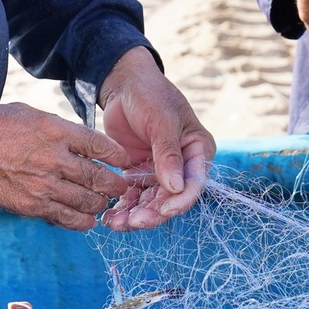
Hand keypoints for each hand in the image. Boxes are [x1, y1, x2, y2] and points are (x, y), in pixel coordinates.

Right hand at [0, 103, 130, 230]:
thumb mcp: (28, 113)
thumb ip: (56, 127)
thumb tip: (77, 139)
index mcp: (56, 131)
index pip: (100, 146)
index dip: (118, 156)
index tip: (124, 161)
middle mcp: (55, 159)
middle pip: (99, 177)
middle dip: (116, 185)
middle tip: (122, 187)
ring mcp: (45, 185)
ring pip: (87, 201)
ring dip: (100, 204)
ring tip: (103, 203)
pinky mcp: (33, 206)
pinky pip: (66, 218)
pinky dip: (81, 221)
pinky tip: (87, 220)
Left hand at [96, 47, 213, 230]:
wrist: (124, 84)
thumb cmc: (150, 95)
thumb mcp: (162, 121)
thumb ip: (168, 154)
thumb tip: (176, 188)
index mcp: (199, 151)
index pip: (195, 183)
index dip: (180, 201)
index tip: (163, 211)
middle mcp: (183, 166)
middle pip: (171, 199)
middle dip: (153, 213)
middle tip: (133, 223)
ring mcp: (160, 172)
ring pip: (151, 202)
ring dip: (136, 216)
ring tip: (116, 224)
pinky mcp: (140, 174)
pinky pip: (133, 197)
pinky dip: (123, 208)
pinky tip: (109, 217)